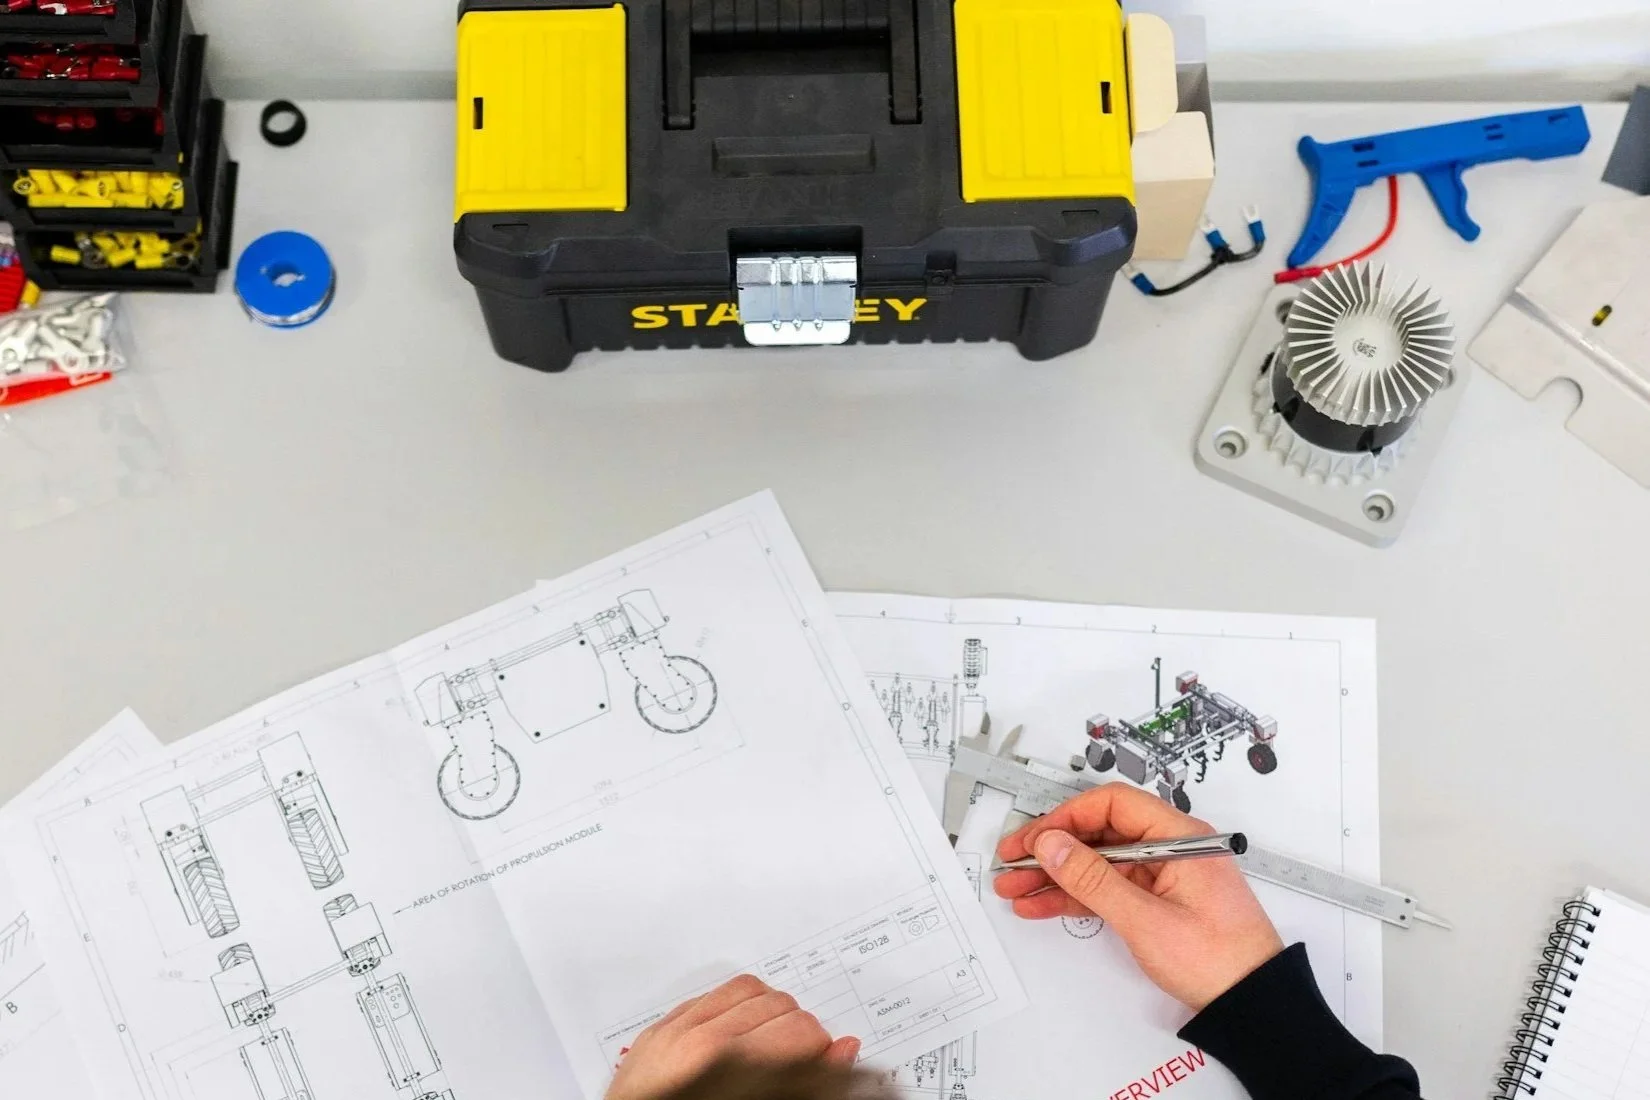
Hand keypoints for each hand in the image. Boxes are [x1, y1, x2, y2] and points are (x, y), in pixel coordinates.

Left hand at [605, 975, 860, 1099]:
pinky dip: (732, 1007)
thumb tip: (845, 1049)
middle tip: (797, 1059)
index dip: (822, 1051)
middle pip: (781, 1005)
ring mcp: (677, 1032)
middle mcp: (704, 1043)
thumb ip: (806, 1081)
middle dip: (798, 1032)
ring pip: (750, 989)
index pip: (802, 1032)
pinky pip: (710, 993)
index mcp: (733, 1068)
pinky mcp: (660, 1030)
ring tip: (767, 1042)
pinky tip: (735, 1031)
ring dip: (767, 1012)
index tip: (823, 1063)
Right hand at [993, 782, 1282, 1010]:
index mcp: (1178, 836)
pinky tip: (1042, 905)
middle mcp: (1170, 847)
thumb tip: (1053, 845)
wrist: (1253, 1005)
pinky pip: (1108, 888)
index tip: (1034, 840)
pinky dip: (1076, 897)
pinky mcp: (1156, 901)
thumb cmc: (1220, 959)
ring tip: (1016, 888)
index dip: (1066, 818)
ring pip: (1098, 863)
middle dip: (1052, 849)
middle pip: (1100, 833)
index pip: (1111, 806)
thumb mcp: (1146, 919)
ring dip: (1056, 876)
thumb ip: (1094, 880)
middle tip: (1013, 862)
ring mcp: (1162, 875)